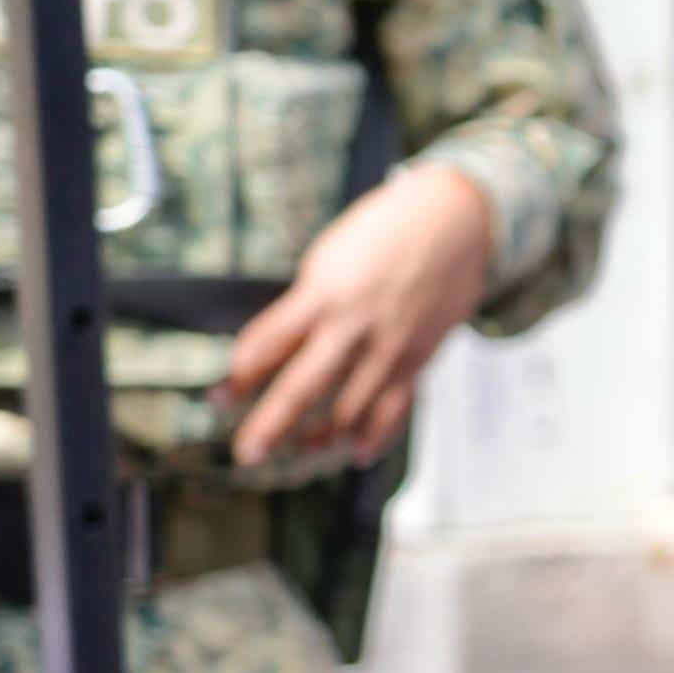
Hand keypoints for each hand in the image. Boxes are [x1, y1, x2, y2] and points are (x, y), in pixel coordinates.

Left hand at [219, 164, 495, 465]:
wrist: (454, 219)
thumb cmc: (383, 233)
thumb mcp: (329, 258)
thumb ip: (306, 305)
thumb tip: (273, 351)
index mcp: (323, 292)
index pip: (268, 343)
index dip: (240, 375)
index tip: (218, 398)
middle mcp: (354, 324)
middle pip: (303, 385)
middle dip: (271, 423)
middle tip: (247, 453)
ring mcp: (389, 346)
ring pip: (350, 409)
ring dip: (321, 438)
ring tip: (300, 453)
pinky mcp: (419, 357)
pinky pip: (395, 407)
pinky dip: (377, 435)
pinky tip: (358, 452)